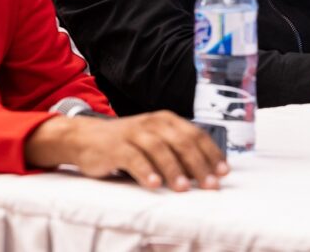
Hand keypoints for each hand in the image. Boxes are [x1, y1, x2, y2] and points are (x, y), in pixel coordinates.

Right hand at [25, 111, 227, 190]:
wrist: (86, 137)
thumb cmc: (127, 143)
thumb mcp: (154, 141)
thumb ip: (176, 151)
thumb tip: (205, 172)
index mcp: (166, 120)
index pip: (196, 134)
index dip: (211, 153)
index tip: (223, 172)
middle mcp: (153, 123)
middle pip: (182, 142)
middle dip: (199, 164)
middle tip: (210, 184)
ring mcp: (134, 133)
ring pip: (159, 148)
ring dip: (174, 169)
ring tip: (184, 188)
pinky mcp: (116, 146)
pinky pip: (133, 158)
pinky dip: (145, 171)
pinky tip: (154, 184)